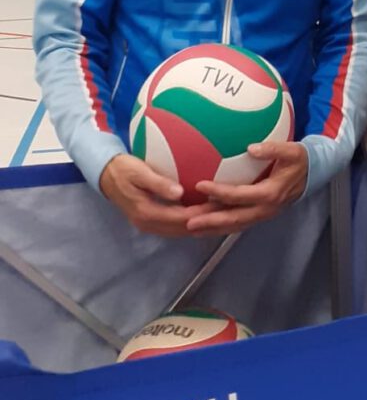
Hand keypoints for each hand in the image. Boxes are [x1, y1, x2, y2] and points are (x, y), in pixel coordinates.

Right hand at [99, 154, 217, 236]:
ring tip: (221, 215)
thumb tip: (180, 193)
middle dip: (207, 222)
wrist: (104, 174)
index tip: (222, 204)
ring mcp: (150, 224)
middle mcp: (149, 224)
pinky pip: (175, 225)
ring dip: (200, 225)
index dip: (203, 213)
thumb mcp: (140, 172)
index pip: (183, 218)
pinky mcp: (151, 220)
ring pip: (181, 230)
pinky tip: (204, 213)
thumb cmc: (123, 169)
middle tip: (228, 211)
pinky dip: (191, 221)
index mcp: (147, 213)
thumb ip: (159, 183)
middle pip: (184, 229)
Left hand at [188, 141, 308, 235]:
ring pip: (235, 225)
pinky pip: (239, 223)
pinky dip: (222, 226)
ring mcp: (263, 214)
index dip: (220, 192)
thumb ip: (273, 149)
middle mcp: (265, 208)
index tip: (200, 185)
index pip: (240, 195)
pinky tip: (208, 225)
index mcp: (270, 193)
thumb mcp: (292, 151)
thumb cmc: (300, 160)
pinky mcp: (261, 214)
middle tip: (188, 222)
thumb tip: (251, 147)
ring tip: (192, 229)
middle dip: (211, 222)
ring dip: (214, 228)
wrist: (313, 173)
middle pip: (234, 219)